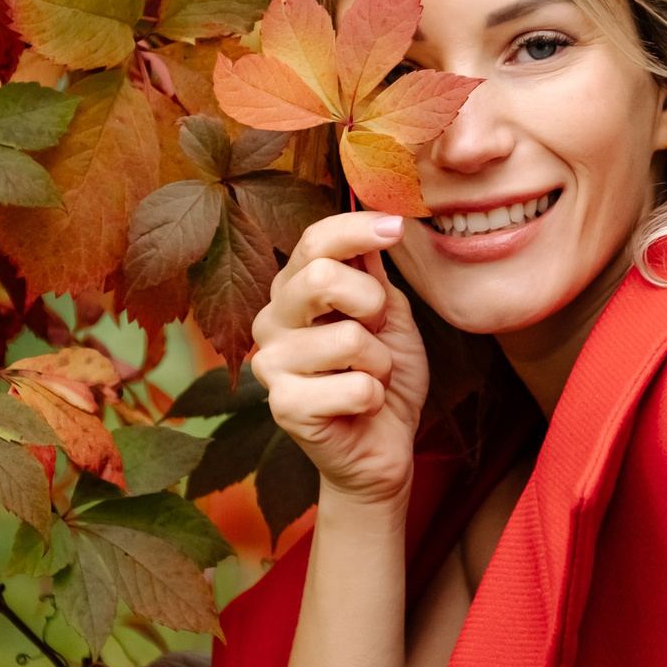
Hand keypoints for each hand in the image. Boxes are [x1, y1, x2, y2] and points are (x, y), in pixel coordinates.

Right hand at [251, 212, 429, 509]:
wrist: (382, 446)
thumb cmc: (382, 376)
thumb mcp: (389, 315)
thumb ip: (374, 274)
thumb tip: (376, 221)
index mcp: (293, 290)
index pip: (314, 241)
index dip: (357, 228)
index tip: (396, 227)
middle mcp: (271, 320)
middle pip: (321, 279)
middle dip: (372, 304)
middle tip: (377, 331)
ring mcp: (270, 364)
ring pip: (349, 339)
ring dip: (380, 362)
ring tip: (369, 377)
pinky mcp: (283, 407)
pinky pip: (356, 387)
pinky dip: (375, 397)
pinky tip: (359, 408)